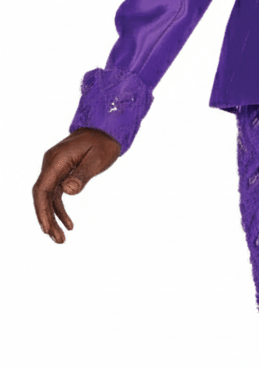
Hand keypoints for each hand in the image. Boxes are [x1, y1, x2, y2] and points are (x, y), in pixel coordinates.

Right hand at [33, 127, 120, 243]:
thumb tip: (68, 191)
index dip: (42, 210)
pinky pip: (57, 194)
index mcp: (56, 161)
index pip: (42, 189)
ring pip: (48, 198)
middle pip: (42, 196)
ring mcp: (56, 168)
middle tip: (57, 240)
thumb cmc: (103, 142)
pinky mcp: (62, 172)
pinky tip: (69, 224)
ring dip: (53, 218)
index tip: (46, 229)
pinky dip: (60, 209)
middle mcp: (51, 164)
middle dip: (47, 219)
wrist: (106, 127)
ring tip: (61, 238)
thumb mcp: (97, 158)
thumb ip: (82, 175)